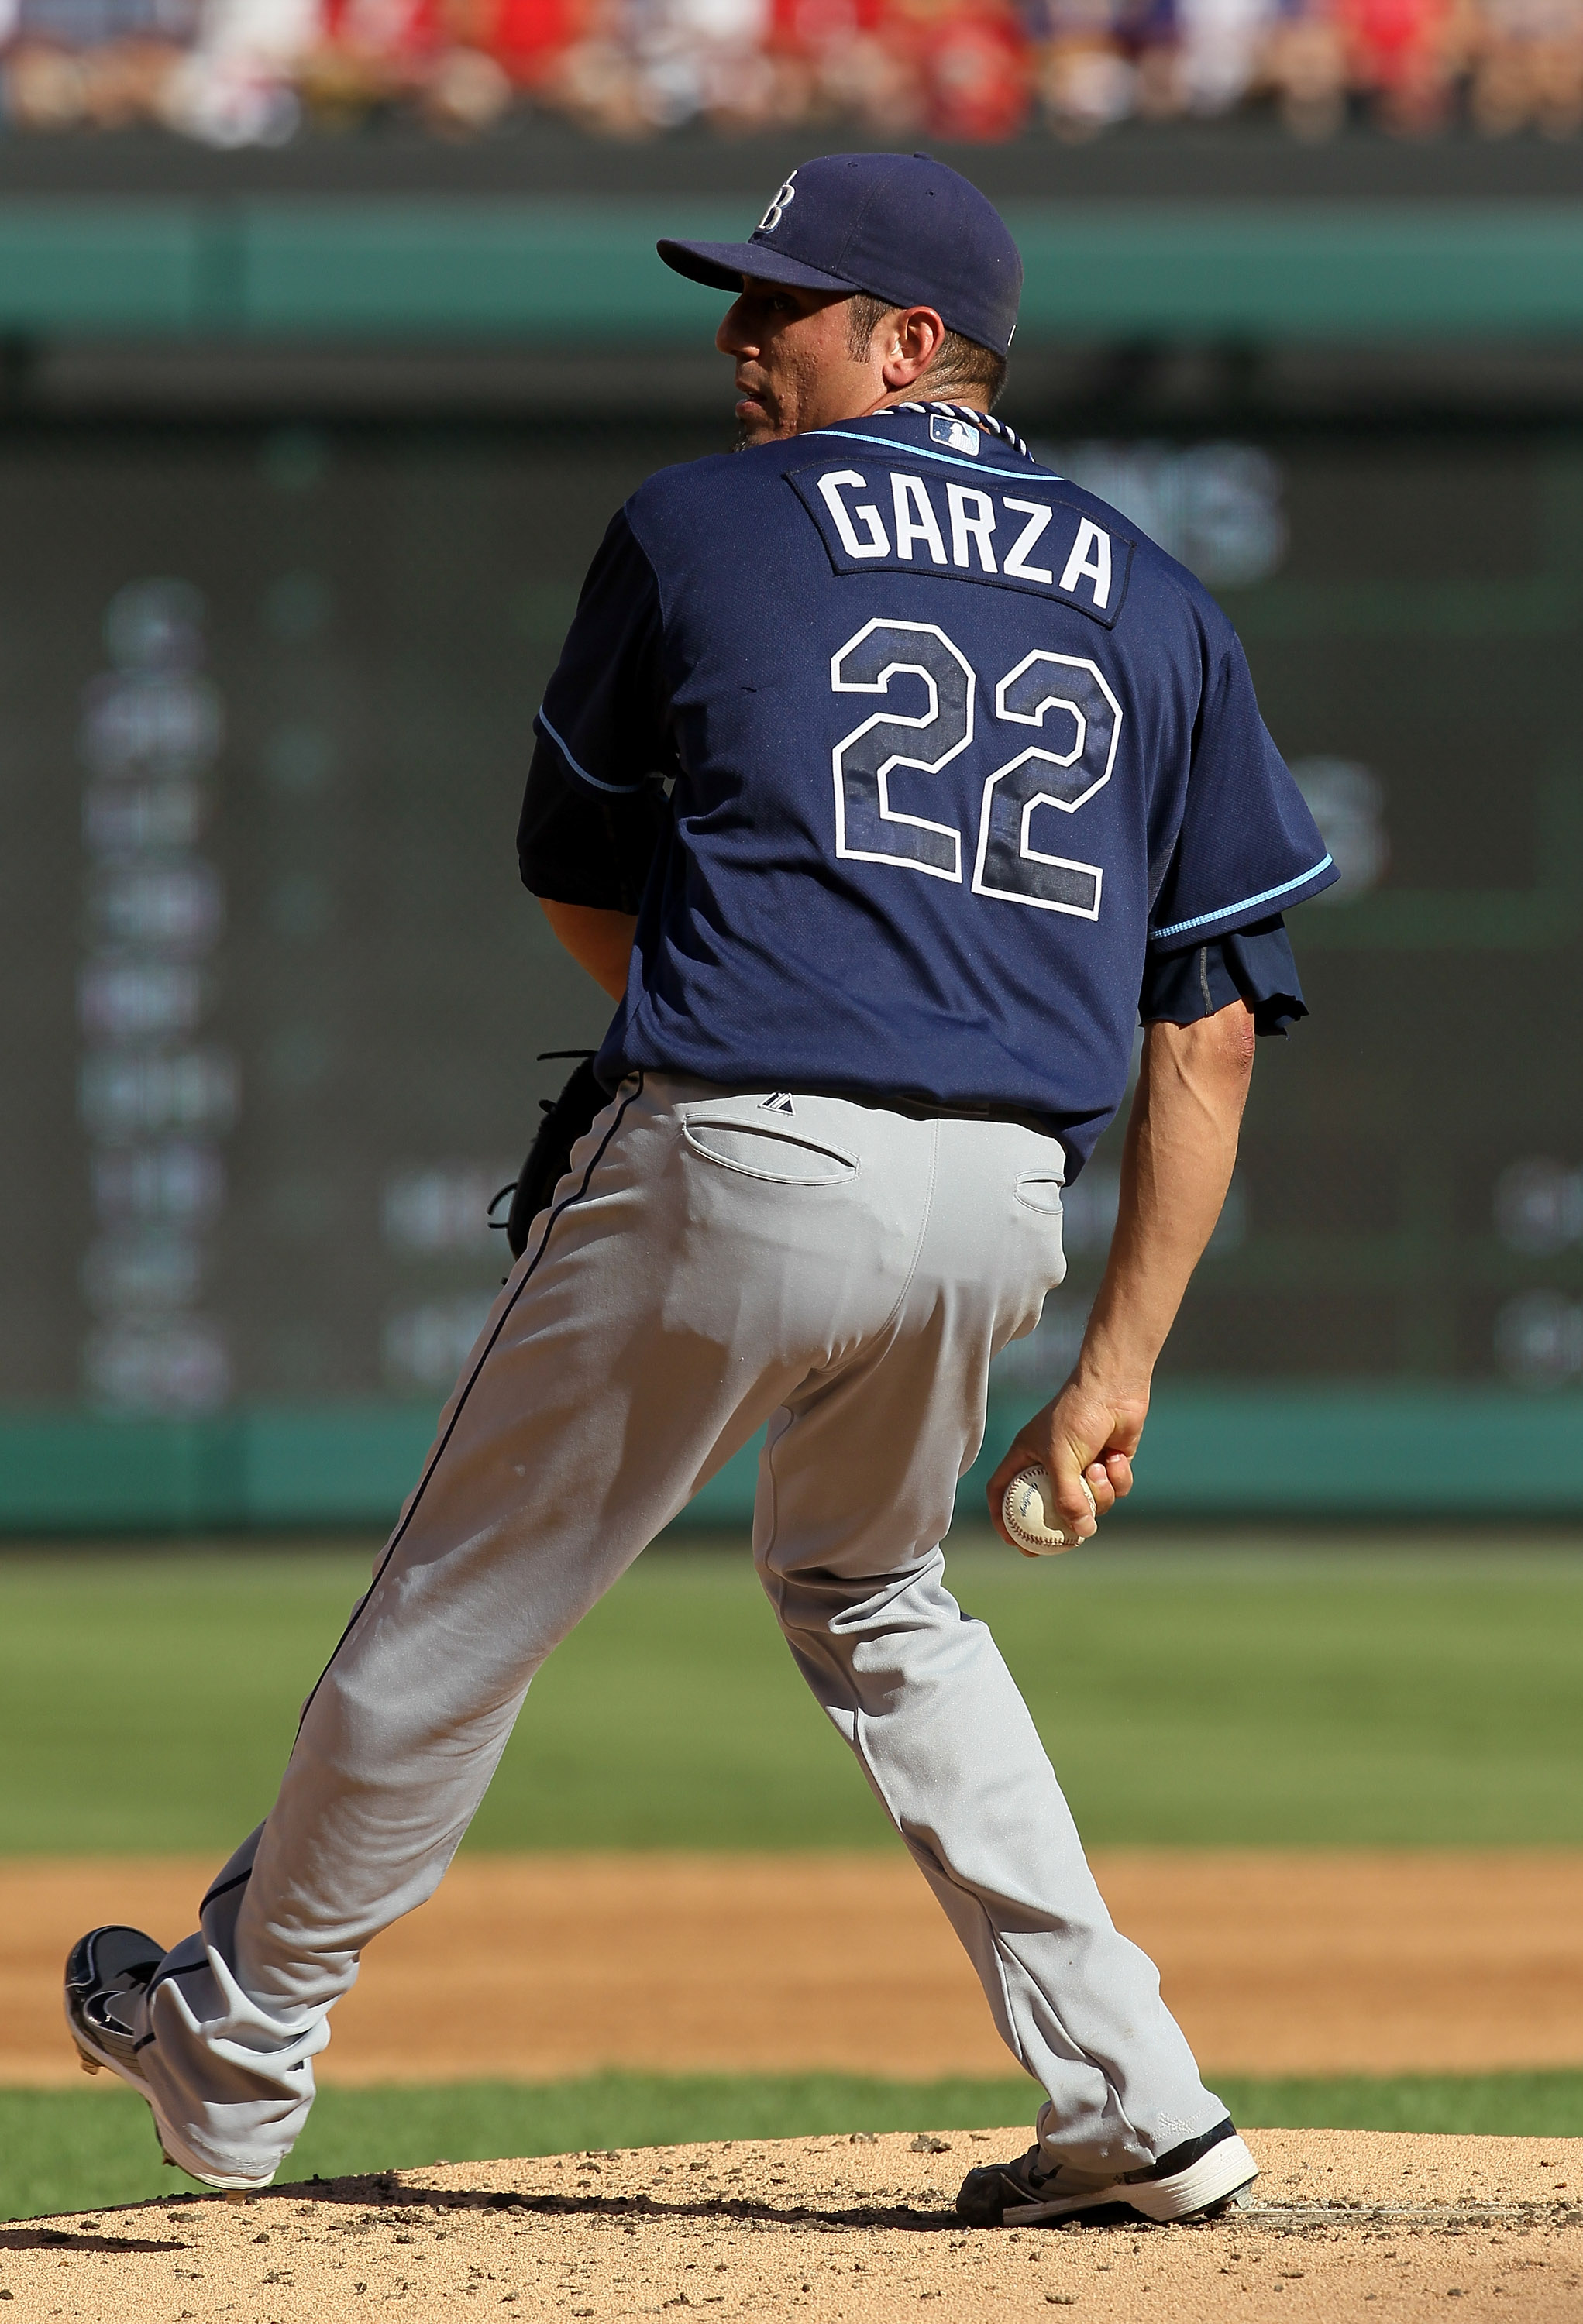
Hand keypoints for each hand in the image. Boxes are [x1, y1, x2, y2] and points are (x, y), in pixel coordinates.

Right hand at [986, 1375, 1147, 1554]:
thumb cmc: (1078, 1417)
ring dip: (1098, 1492)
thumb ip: (1067, 1500)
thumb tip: (1081, 1534)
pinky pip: (1113, 1489)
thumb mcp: (1062, 1461)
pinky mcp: (1108, 1465)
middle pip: (1049, 1505)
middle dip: (1061, 1524)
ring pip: (1088, 1501)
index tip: (1013, 1542)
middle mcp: (1052, 1462)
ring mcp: (1081, 1465)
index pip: (1003, 1490)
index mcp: (1027, 1455)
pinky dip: (1117, 1479)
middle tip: (1067, 1543)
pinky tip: (1116, 1457)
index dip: (1002, 1518)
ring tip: (1099, 1468)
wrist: (1116, 1389)